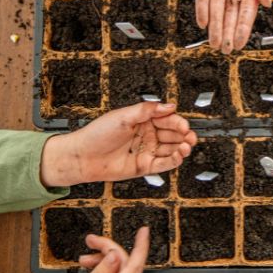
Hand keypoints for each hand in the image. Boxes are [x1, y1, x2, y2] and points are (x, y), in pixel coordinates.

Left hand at [41, 102, 197, 186]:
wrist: (82, 157)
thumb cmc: (97, 135)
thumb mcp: (123, 116)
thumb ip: (147, 110)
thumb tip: (168, 106)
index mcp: (143, 120)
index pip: (166, 119)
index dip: (177, 122)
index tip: (184, 125)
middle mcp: (147, 135)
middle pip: (172, 134)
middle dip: (184, 135)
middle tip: (190, 137)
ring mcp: (147, 151)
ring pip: (171, 149)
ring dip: (181, 148)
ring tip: (186, 147)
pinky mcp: (145, 166)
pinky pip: (164, 164)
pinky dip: (174, 160)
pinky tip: (179, 156)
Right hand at [54, 227, 148, 272]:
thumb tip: (115, 255)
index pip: (134, 266)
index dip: (141, 245)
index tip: (144, 230)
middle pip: (125, 265)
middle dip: (108, 249)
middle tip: (90, 241)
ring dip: (105, 260)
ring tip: (84, 259)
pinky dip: (105, 272)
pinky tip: (91, 270)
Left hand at [195, 0, 272, 53]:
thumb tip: (266, 4)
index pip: (247, 9)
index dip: (243, 27)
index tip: (240, 43)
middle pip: (230, 12)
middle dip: (227, 31)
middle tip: (224, 50)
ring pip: (216, 5)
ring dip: (215, 24)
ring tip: (214, 43)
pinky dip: (202, 6)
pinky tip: (203, 22)